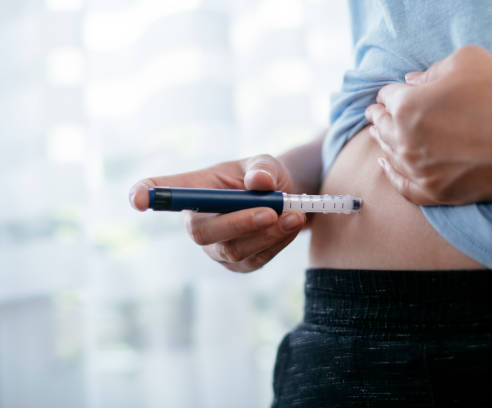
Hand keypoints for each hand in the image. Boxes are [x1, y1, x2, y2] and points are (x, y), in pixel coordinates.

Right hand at [129, 154, 306, 271]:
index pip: (164, 191)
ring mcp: (215, 247)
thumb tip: (259, 182)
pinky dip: (277, 243)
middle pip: (202, 232)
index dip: (146, 195)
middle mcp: (198, 221)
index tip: (136, 199)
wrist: (286, 201)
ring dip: (267, 235)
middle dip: (238, 223)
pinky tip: (292, 226)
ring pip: (233, 250)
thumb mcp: (266, 164)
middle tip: (271, 212)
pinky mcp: (237, 264)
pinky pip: (255, 260)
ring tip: (294, 216)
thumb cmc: (265, 178)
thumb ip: (262, 169)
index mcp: (196, 189)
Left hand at [365, 45, 491, 204]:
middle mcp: (405, 141)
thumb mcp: (465, 61)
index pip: (387, 98)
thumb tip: (411, 82)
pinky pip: (404, 188)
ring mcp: (419, 171)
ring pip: (390, 156)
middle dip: (379, 118)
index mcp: (407, 106)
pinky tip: (386, 168)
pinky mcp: (437, 193)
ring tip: (379, 137)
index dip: (389, 94)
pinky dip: (392, 176)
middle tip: (376, 114)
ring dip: (383, 143)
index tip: (390, 94)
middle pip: (382, 128)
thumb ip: (431, 71)